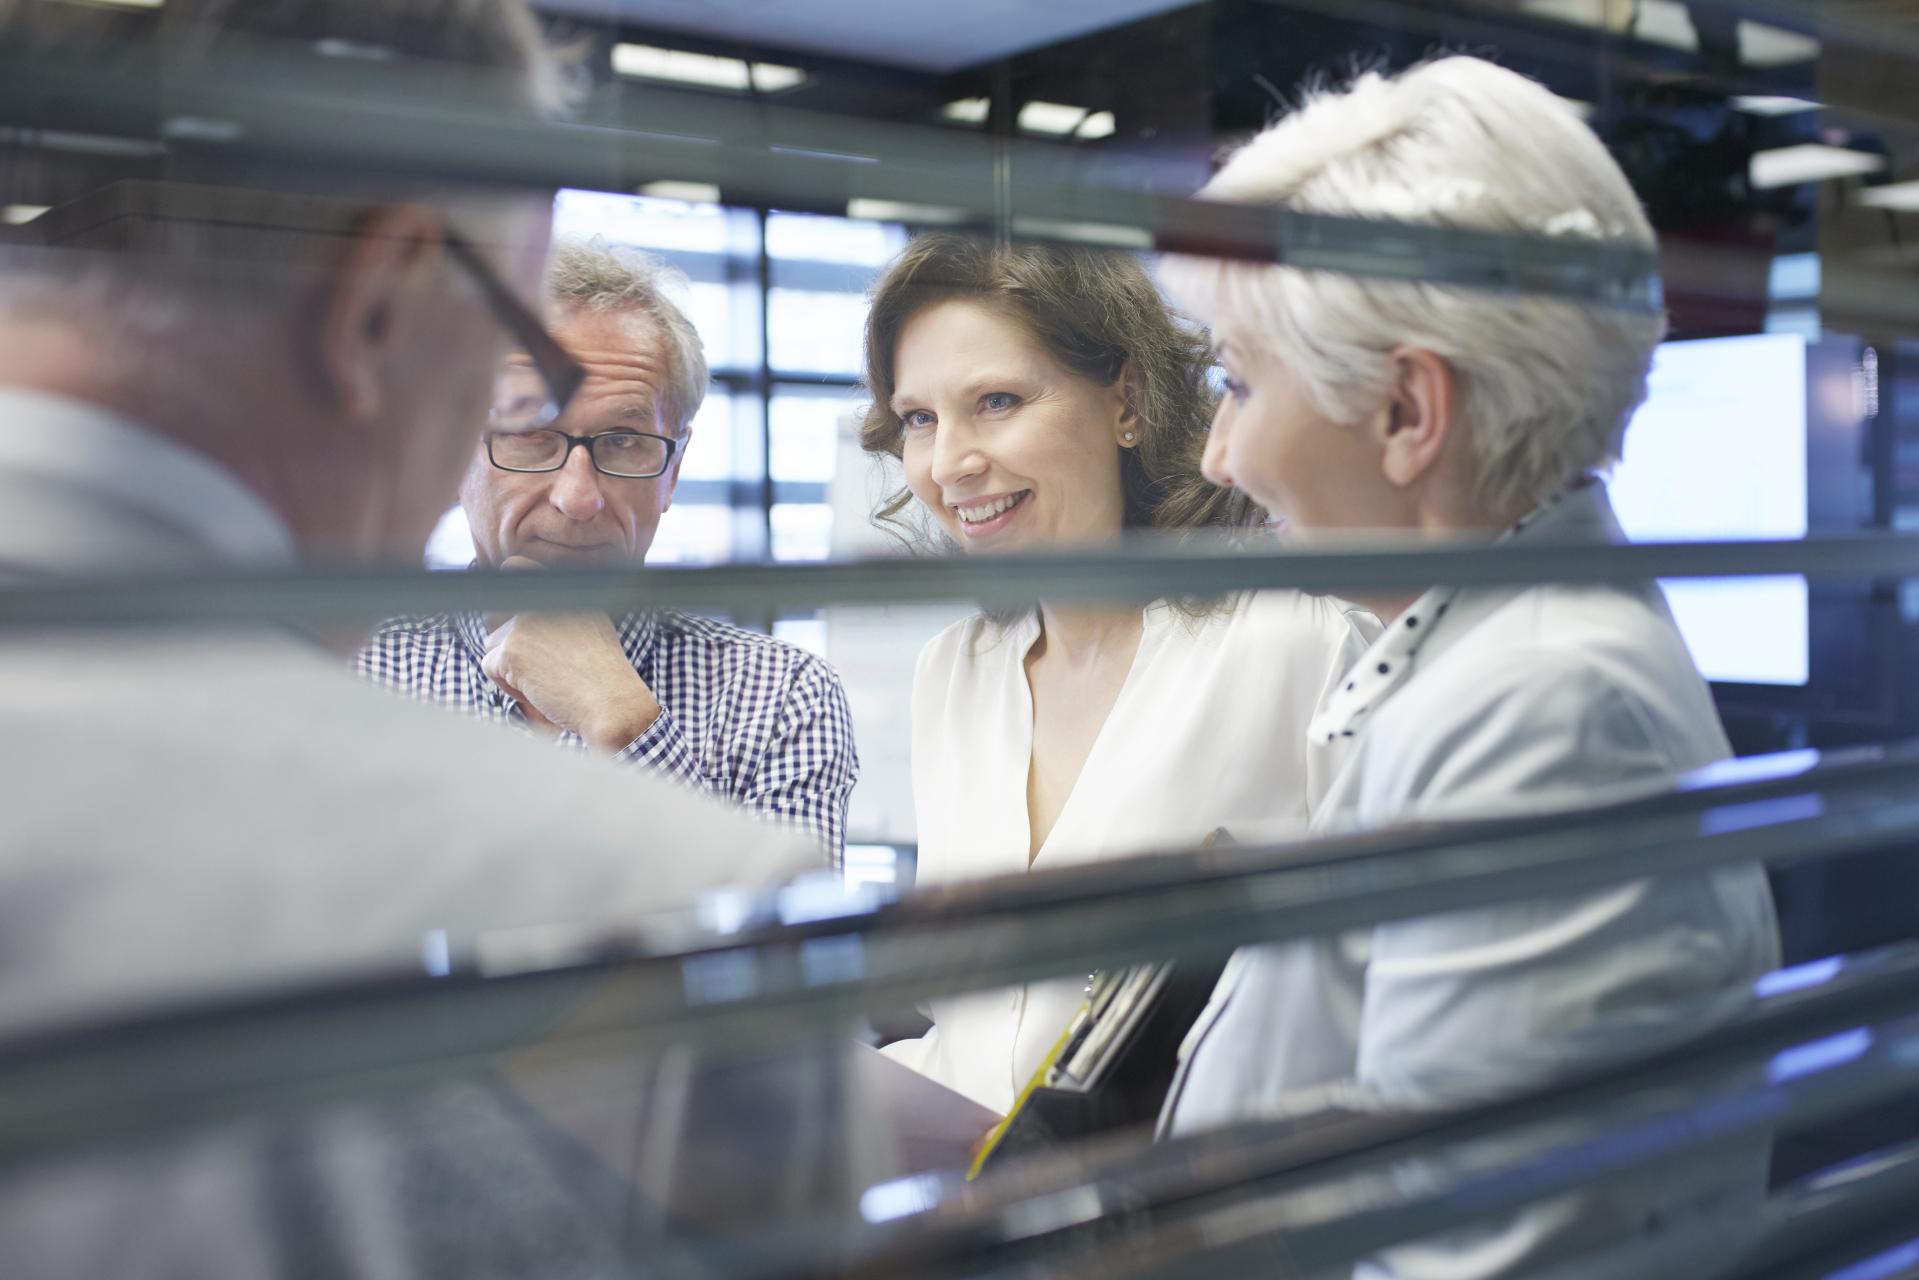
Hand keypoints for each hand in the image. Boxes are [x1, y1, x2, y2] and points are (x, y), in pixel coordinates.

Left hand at [480, 556, 662, 752]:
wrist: (611, 702)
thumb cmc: (604, 677)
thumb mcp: (591, 627)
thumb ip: (557, 614)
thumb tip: (519, 613)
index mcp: (564, 590)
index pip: (516, 565)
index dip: (508, 589)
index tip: (514, 616)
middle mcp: (543, 598)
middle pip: (498, 615)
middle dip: (510, 642)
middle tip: (542, 664)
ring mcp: (525, 622)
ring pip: (492, 643)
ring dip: (510, 666)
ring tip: (546, 680)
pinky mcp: (511, 649)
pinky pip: (490, 667)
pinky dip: (508, 685)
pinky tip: (539, 691)